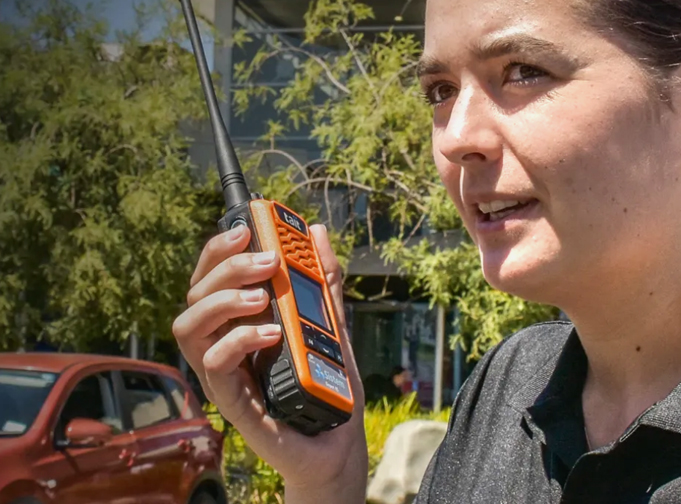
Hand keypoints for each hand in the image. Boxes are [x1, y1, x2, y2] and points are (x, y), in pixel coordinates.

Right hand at [172, 223, 366, 503]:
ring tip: (262, 297)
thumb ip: (322, 279)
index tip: (246, 227)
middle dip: (227, 267)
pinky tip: (271, 334)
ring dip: (223, 301)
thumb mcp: (332, 320)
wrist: (338, 440)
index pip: (211, 275)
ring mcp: (223, 371)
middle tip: (267, 262)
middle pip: (195, 292)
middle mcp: (222, 340)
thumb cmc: (329, 381)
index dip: (220, 248)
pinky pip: (212, 364)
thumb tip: (315, 231)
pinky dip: (238, 340)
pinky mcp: (231, 399)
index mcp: (239, 319)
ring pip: (188, 325)